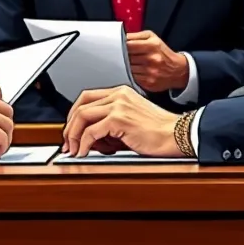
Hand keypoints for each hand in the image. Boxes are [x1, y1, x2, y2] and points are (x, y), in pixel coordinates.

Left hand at [61, 86, 182, 157]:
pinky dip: (84, 143)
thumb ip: (110, 123)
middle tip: (68, 142)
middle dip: (70, 126)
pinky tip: (84, 152)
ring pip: (82, 116)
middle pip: (81, 105)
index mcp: (121, 92)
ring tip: (74, 149)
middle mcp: (118, 95)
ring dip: (73, 135)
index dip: (74, 114)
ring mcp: (118, 105)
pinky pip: (91, 131)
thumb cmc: (158, 131)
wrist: (175, 134)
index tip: (71, 129)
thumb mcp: (130, 120)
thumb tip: (89, 137)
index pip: (87, 97)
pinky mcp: (119, 119)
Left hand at [125, 30, 188, 91]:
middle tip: (119, 56)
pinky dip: (130, 75)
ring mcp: (150, 72)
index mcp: (152, 45)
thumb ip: (136, 36)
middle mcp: (151, 59)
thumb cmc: (162, 52)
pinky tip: (133, 71)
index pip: (128, 45)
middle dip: (121, 57)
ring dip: (125, 67)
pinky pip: (132, 78)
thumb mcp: (152, 38)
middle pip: (127, 58)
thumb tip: (121, 37)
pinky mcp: (148, 83)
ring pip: (128, 69)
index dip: (120, 46)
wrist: (177, 70)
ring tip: (128, 63)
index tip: (117, 47)